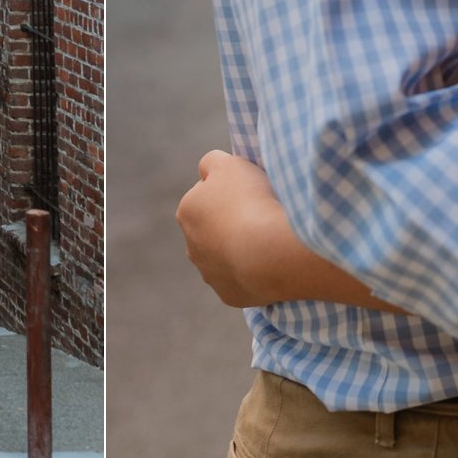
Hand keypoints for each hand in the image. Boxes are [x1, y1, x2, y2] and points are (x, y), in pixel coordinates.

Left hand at [177, 150, 290, 307]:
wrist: (271, 251)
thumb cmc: (250, 201)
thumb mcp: (230, 164)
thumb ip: (211, 162)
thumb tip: (206, 170)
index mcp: (187, 212)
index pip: (206, 196)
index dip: (229, 193)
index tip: (249, 194)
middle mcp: (192, 246)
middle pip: (214, 229)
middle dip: (232, 224)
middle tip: (260, 217)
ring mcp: (209, 274)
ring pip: (225, 257)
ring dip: (241, 249)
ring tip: (266, 241)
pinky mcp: (229, 296)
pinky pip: (241, 280)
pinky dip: (252, 272)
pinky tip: (268, 263)